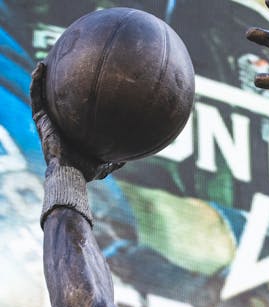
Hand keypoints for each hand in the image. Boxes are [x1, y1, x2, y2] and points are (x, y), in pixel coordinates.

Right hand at [30, 63, 123, 180]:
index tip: (76, 84)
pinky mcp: (40, 120)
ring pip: (40, 96)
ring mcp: (46, 121)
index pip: (67, 112)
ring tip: (43, 63)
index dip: (69, 100)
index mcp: (68, 131)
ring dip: (40, 78)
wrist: (72, 174)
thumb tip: (127, 157)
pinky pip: (35, 97)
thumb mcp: (104, 163)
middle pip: (52, 101)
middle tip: (58, 69)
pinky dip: (35, 82)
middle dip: (52, 86)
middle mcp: (56, 125)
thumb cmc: (86, 170)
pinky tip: (39, 67)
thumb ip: (114, 159)